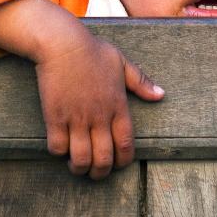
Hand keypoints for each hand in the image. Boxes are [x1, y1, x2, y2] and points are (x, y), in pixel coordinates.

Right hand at [0, 0, 163, 178]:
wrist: (61, 43)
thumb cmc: (92, 50)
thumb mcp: (121, 63)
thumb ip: (141, 81)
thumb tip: (161, 95)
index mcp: (118, 106)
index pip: (126, 144)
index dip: (123, 161)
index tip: (118, 164)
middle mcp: (99, 116)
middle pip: (103, 158)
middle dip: (100, 173)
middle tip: (95, 173)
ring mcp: (76, 118)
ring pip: (81, 157)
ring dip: (79, 168)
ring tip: (77, 166)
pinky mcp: (55, 116)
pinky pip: (57, 146)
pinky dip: (59, 153)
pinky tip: (60, 148)